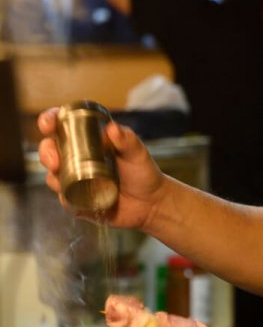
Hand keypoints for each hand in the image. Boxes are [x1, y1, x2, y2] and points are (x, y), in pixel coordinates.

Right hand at [37, 108, 166, 228]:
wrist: (151, 204)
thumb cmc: (144, 173)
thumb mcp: (138, 154)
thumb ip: (128, 140)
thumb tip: (112, 129)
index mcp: (87, 140)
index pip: (61, 126)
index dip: (49, 121)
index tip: (48, 124)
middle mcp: (76, 159)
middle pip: (49, 151)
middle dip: (46, 153)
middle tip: (55, 162)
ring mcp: (75, 181)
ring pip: (52, 177)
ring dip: (53, 178)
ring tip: (66, 181)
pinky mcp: (78, 202)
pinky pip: (65, 201)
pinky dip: (66, 200)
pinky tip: (74, 201)